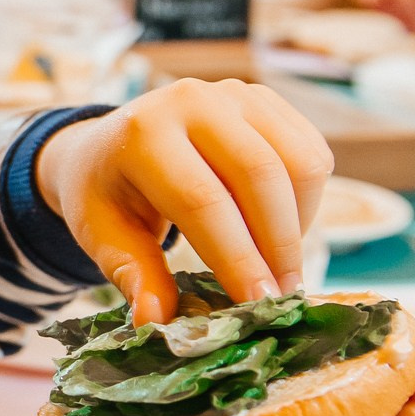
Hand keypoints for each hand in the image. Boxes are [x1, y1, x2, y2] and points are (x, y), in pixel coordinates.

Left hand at [36, 77, 334, 323]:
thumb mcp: (103, 236)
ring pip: (298, 164)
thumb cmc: (107, 195)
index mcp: (142, 134)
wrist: (110, 143)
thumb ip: (133, 277)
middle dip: (278, 246)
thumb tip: (154, 322)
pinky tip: (277, 228)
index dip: (237, 257)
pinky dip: (306, 202)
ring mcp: (233, 93)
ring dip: (297, 224)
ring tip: (273, 264)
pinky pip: (311, 154)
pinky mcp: (264, 101)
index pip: (202, 200)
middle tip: (280, 297)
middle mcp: (190, 100)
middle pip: (259, 175)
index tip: (258, 304)